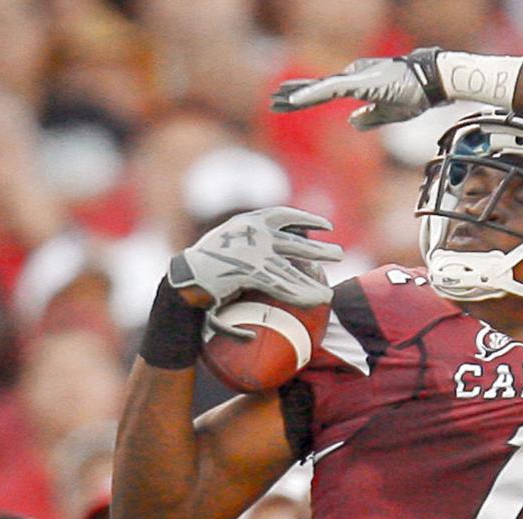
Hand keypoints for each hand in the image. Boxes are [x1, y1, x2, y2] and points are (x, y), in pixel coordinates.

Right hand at [168, 206, 341, 311]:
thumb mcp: (231, 243)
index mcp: (249, 221)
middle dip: (320, 250)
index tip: (327, 226)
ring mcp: (253, 252)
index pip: (283, 214)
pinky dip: (300, 294)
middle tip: (339, 254)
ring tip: (330, 293)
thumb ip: (253, 241)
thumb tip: (273, 251)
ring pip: (292, 268)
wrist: (184, 277)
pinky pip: (281, 285)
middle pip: (296, 243)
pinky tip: (316, 300)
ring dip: (313, 279)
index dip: (307, 219)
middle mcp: (254, 233)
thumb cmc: (207, 264)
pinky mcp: (249, 271)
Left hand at [269, 48, 445, 129]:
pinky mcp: (359, 81)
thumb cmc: (416, 94)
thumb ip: (370, 117)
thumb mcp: (389, 112)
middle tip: (271, 101)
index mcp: (359, 85)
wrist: (432, 82)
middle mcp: (353, 78)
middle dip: (294, 95)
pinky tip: (295, 100)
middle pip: (318, 88)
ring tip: (275, 100)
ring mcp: (355, 78)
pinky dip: (311, 94)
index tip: (286, 102)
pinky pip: (330, 89)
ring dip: (296, 95)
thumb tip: (352, 122)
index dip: (306, 97)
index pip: (326, 92)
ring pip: (320, 87)